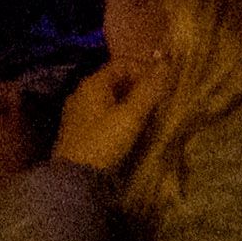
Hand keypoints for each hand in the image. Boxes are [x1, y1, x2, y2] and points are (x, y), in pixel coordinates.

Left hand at [52, 60, 162, 175]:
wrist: (75, 178)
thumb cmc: (104, 142)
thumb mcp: (130, 116)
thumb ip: (148, 90)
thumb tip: (165, 63)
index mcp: (92, 84)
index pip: (121, 64)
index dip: (143, 70)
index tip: (163, 84)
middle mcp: (81, 93)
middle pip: (115, 81)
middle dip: (138, 87)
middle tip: (160, 101)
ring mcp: (78, 112)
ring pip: (110, 99)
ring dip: (131, 103)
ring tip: (151, 116)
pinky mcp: (79, 130)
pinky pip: (103, 114)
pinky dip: (120, 116)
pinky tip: (132, 130)